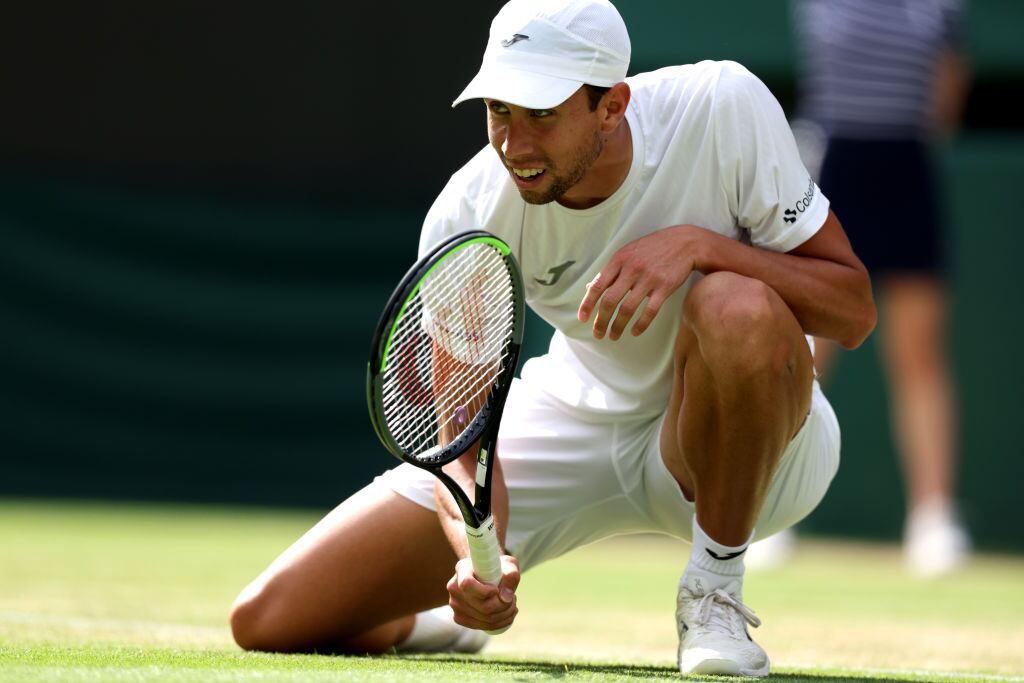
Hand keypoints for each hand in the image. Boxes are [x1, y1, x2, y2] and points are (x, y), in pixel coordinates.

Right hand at [447, 554, 519, 631]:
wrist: (487, 574)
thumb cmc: (498, 568)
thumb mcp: (509, 565)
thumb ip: (511, 575)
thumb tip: (506, 598)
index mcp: (462, 569)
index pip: (467, 584)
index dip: (485, 591)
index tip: (497, 590)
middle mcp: (454, 587)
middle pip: (482, 606)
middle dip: (504, 606)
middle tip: (513, 599)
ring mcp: (454, 604)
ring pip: (484, 619)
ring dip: (504, 615)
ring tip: (511, 605)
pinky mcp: (459, 618)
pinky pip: (482, 626)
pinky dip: (499, 623)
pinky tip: (505, 614)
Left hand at [578, 225, 706, 339]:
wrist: (685, 242)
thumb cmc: (652, 249)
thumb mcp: (628, 252)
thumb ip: (610, 270)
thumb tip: (591, 287)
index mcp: (619, 260)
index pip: (598, 285)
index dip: (588, 304)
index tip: (582, 319)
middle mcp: (632, 269)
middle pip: (610, 301)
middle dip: (601, 321)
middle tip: (598, 334)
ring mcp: (649, 278)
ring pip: (627, 309)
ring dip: (618, 326)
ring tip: (613, 336)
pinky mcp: (665, 287)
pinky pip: (650, 311)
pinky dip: (640, 325)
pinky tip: (634, 332)